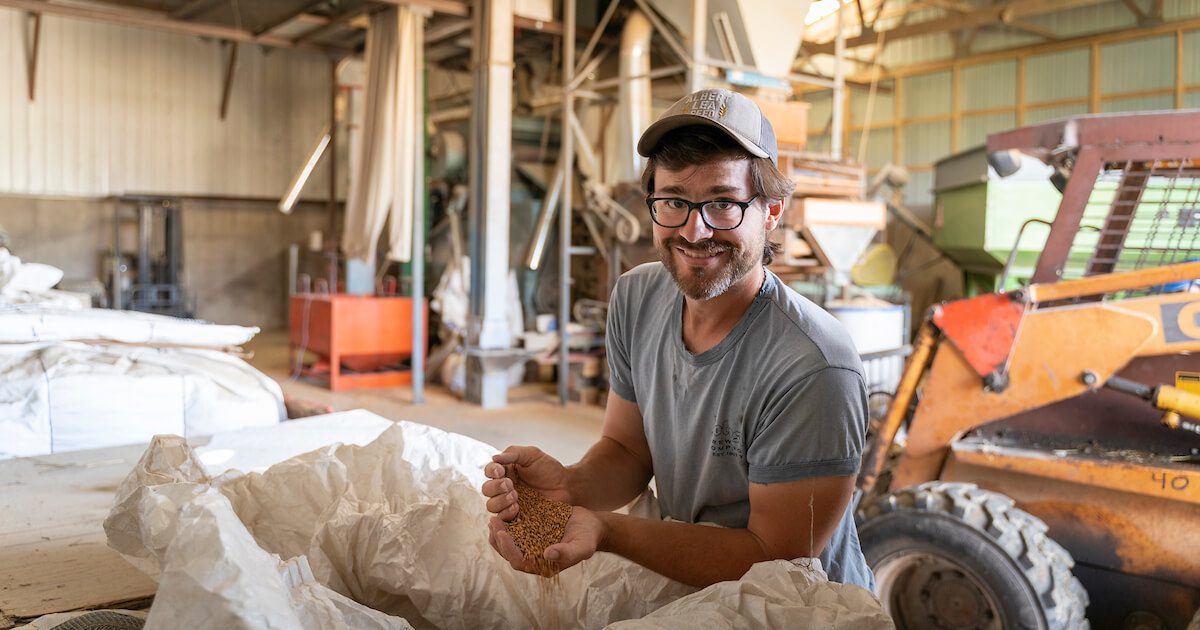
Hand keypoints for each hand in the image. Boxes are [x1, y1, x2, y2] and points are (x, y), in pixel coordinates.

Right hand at [481, 446, 569, 520]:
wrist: (566, 486)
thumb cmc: (549, 468)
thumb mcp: (532, 455)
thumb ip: (514, 454)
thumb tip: (494, 457)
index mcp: (505, 471)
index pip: (489, 471)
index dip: (491, 471)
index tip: (501, 471)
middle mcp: (503, 488)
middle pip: (487, 490)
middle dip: (495, 487)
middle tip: (510, 485)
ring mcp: (508, 503)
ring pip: (491, 506)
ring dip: (500, 501)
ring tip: (515, 497)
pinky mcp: (516, 517)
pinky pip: (503, 519)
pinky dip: (506, 514)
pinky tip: (517, 508)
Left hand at [487, 507, 604, 574]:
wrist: (591, 524)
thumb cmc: (588, 537)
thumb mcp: (582, 545)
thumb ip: (568, 552)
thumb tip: (548, 555)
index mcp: (544, 566)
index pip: (519, 562)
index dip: (508, 549)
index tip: (501, 533)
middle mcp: (534, 557)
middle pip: (509, 553)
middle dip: (499, 539)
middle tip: (493, 521)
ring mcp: (531, 544)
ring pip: (509, 542)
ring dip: (499, 532)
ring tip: (494, 517)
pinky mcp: (531, 532)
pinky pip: (514, 530)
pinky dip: (507, 522)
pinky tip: (503, 510)